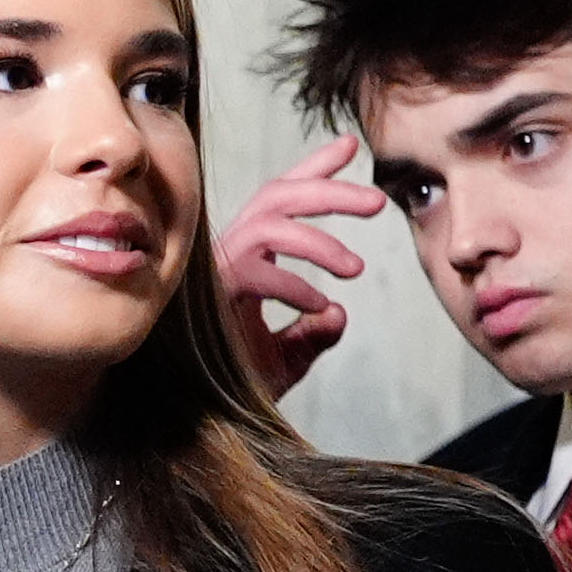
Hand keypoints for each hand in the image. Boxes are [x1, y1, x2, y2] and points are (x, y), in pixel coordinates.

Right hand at [216, 134, 386, 397]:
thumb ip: (313, 336)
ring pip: (267, 224)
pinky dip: (292, 286)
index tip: (347, 146)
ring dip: (317, 239)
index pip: (280, 200)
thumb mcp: (286, 361)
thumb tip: (339, 314)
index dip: (313, 169)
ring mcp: (214, 272)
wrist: (196, 424)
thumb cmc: (230, 391)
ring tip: (355, 268)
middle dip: (328, 190)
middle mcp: (226, 255)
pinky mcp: (209, 295)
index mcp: (244, 258)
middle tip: (376, 201)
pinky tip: (318, 304)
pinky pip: (255, 272)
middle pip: (277, 196)